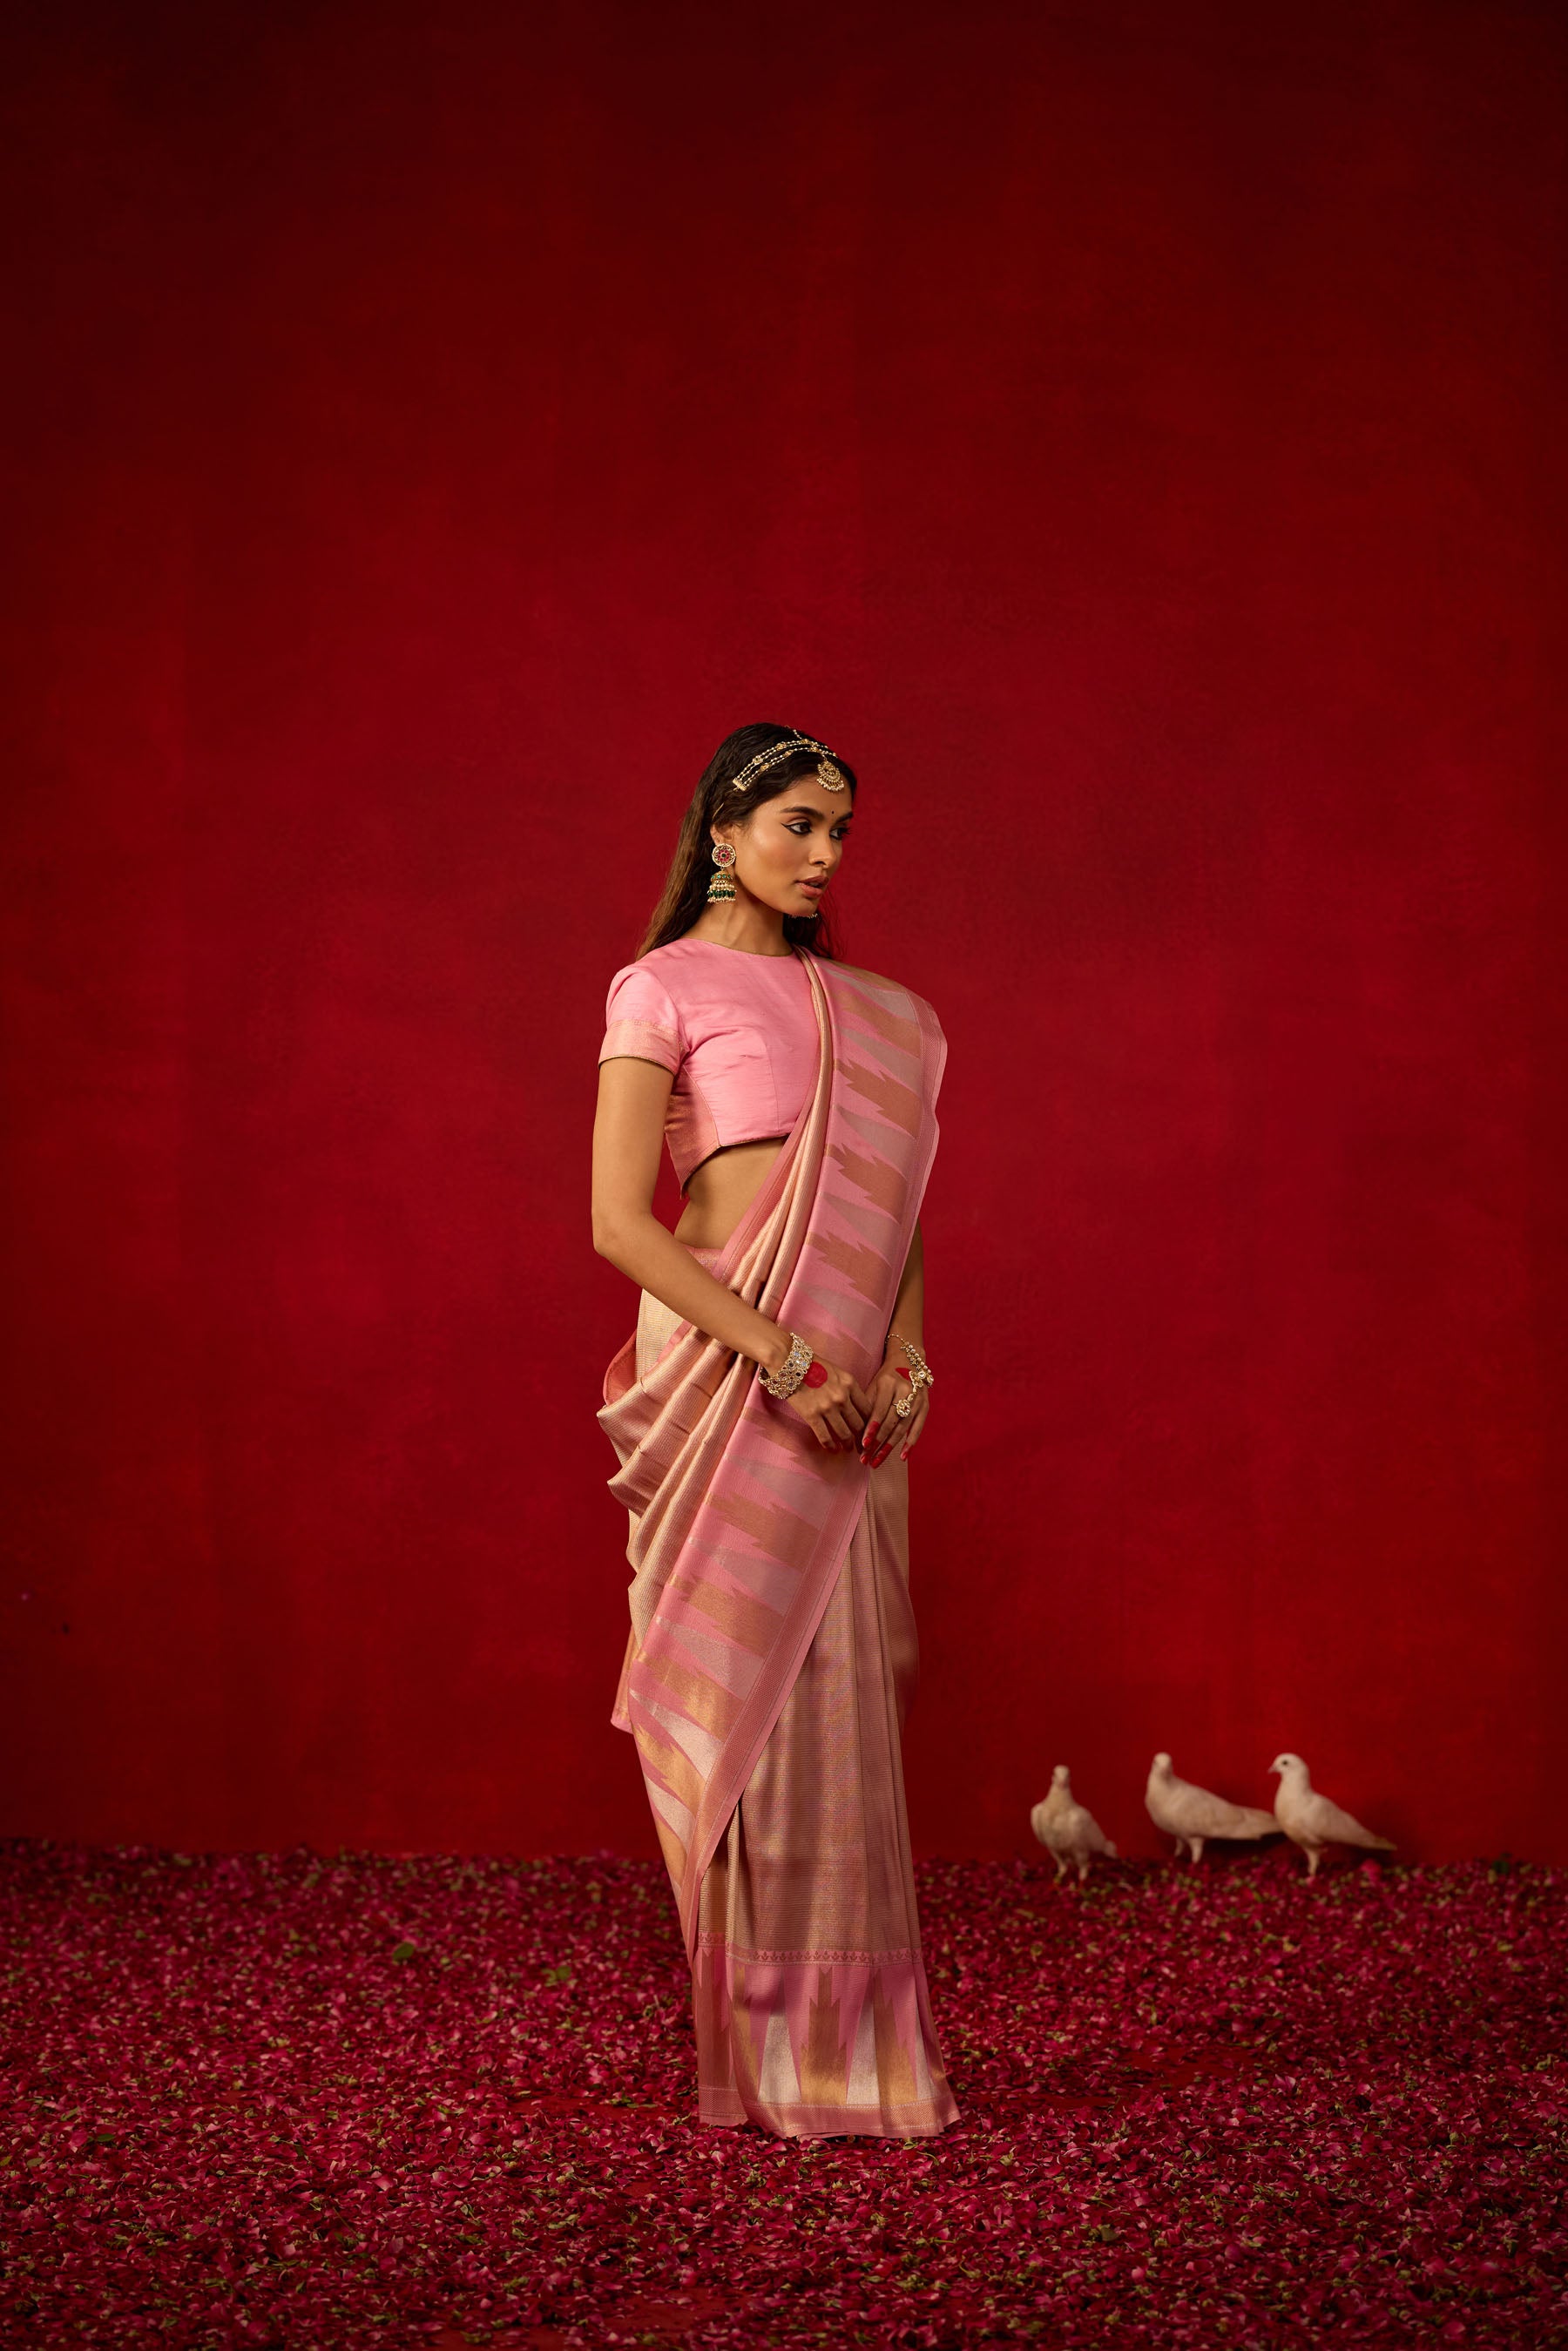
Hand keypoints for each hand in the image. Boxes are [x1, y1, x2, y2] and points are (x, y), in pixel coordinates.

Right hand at [784, 1358, 870, 1451]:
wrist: (790, 1364)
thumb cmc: (815, 1367)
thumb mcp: (839, 1373)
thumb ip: (849, 1390)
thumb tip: (857, 1409)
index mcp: (851, 1384)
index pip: (868, 1410)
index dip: (871, 1425)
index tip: (870, 1432)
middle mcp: (842, 1397)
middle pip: (859, 1425)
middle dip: (862, 1439)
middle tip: (862, 1446)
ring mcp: (827, 1407)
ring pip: (844, 1434)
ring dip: (848, 1445)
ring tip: (848, 1449)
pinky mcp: (812, 1415)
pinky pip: (825, 1437)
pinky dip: (830, 1446)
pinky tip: (832, 1449)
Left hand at [857, 1348, 930, 1468]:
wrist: (907, 1362)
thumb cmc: (885, 1378)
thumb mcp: (873, 1387)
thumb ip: (866, 1408)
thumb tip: (856, 1435)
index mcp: (888, 1383)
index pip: (879, 1411)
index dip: (871, 1429)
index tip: (862, 1446)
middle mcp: (905, 1390)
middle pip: (891, 1422)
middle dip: (878, 1442)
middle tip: (866, 1459)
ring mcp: (918, 1399)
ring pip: (903, 1427)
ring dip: (890, 1447)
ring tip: (877, 1461)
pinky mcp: (925, 1406)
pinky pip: (918, 1428)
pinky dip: (910, 1443)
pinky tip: (902, 1456)